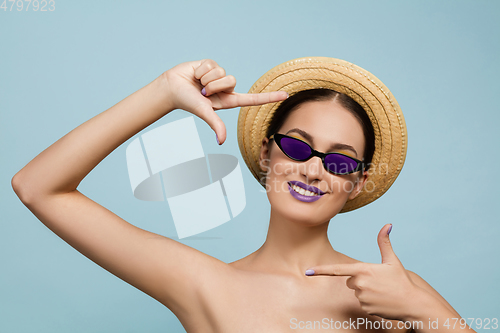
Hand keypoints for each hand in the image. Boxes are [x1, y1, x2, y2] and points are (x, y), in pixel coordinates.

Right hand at [163, 59, 287, 144]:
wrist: (171, 87)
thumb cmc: (187, 102)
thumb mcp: (204, 113)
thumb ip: (216, 125)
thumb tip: (222, 141)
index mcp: (228, 101)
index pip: (253, 100)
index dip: (269, 98)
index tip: (285, 95)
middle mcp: (226, 89)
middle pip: (232, 81)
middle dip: (215, 85)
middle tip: (203, 91)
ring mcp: (220, 76)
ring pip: (223, 72)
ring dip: (208, 77)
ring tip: (198, 83)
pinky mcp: (212, 65)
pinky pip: (213, 64)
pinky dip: (202, 69)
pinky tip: (196, 74)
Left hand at [305, 224, 422, 320]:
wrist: (413, 304)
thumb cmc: (402, 281)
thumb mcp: (392, 260)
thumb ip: (384, 243)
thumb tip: (387, 225)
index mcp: (363, 270)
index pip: (337, 270)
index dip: (321, 271)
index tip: (307, 272)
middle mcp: (359, 284)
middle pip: (350, 280)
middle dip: (360, 279)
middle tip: (378, 281)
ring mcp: (361, 298)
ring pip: (356, 291)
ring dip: (366, 291)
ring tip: (382, 291)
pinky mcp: (365, 309)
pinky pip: (361, 302)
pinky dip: (370, 301)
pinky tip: (382, 300)